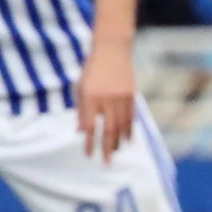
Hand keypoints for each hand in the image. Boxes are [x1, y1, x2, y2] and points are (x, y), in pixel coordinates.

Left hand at [77, 46, 135, 162]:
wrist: (112, 50)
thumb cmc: (92, 69)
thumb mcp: (80, 88)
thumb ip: (81, 110)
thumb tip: (81, 130)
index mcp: (90, 97)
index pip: (90, 126)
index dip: (89, 142)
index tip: (89, 154)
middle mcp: (106, 99)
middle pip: (108, 129)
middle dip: (107, 147)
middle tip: (107, 161)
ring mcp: (121, 97)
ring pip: (122, 124)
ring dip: (119, 140)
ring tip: (117, 152)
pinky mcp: (131, 94)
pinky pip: (131, 116)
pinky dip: (129, 128)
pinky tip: (128, 138)